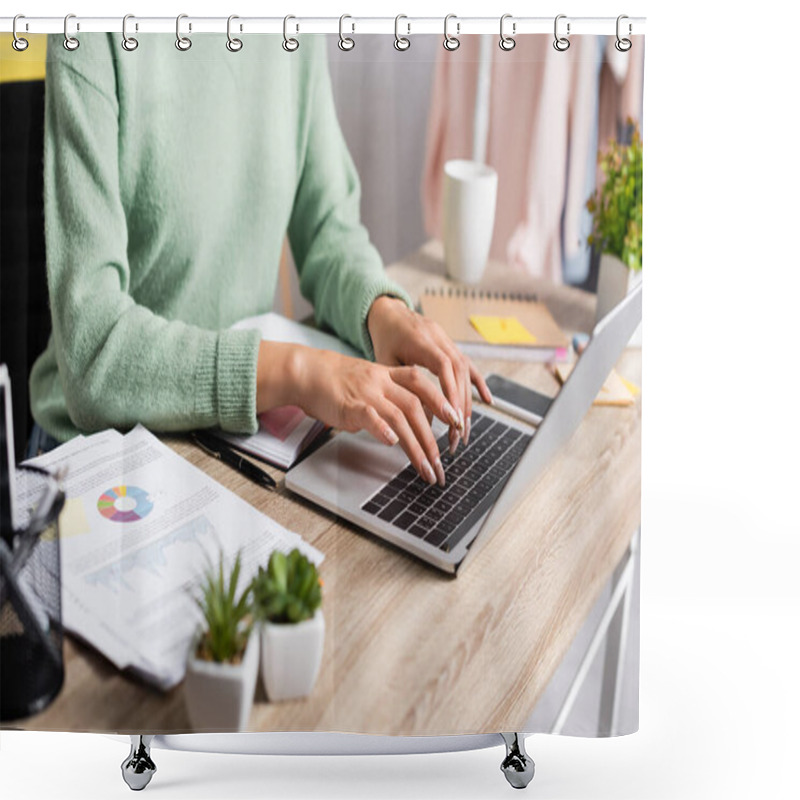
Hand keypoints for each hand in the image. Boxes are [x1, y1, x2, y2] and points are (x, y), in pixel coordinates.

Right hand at [256, 342, 457, 485]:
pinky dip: (383, 429)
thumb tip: (406, 425)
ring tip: (425, 467)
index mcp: (389, 375)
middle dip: (431, 437)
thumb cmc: (338, 382)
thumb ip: (390, 399)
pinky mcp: (350, 406)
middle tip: (441, 461)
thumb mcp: (370, 383)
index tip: (457, 420)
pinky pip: (371, 416)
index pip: (422, 385)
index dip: (442, 401)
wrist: (308, 373)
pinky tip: (393, 443)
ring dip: (416, 445)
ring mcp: (367, 394)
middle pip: (415, 408)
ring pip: (399, 418)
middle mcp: (382, 382)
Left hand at [367, 296, 492, 451]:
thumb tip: (419, 417)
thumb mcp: (384, 361)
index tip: (452, 417)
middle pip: (458, 371)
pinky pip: (469, 365)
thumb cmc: (384, 338)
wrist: (390, 313)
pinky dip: (478, 384)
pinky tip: (487, 401)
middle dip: (460, 404)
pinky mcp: (452, 346)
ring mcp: (448, 341)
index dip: (450, 391)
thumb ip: (400, 385)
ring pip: (465, 371)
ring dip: (467, 400)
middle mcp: (439, 338)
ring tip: (464, 427)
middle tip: (458, 433)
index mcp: (420, 339)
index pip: (443, 365)